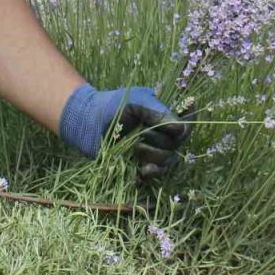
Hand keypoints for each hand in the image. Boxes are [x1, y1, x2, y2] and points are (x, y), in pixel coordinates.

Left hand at [58, 84, 191, 178]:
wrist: (87, 121)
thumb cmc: (113, 105)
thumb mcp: (137, 101)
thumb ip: (159, 112)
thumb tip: (181, 128)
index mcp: (164, 114)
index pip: (187, 121)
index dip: (186, 125)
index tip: (176, 127)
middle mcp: (162, 132)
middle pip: (179, 143)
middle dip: (163, 140)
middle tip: (143, 133)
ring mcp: (152, 149)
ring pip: (169, 159)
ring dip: (154, 154)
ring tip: (135, 147)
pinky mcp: (141, 163)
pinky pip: (156, 172)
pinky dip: (152, 171)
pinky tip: (142, 169)